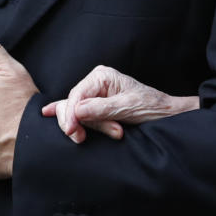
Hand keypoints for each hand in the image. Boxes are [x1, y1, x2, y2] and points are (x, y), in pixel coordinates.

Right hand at [40, 65, 198, 143]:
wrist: (167, 114)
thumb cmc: (151, 107)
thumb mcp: (127, 108)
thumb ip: (101, 110)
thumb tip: (76, 111)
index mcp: (102, 76)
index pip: (76, 95)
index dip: (70, 114)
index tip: (72, 132)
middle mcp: (96, 82)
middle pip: (72, 104)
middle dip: (80, 123)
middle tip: (83, 139)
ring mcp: (96, 93)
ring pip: (77, 113)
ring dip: (92, 127)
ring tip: (116, 131)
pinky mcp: (97, 105)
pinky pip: (78, 111)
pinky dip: (68, 116)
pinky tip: (48, 112)